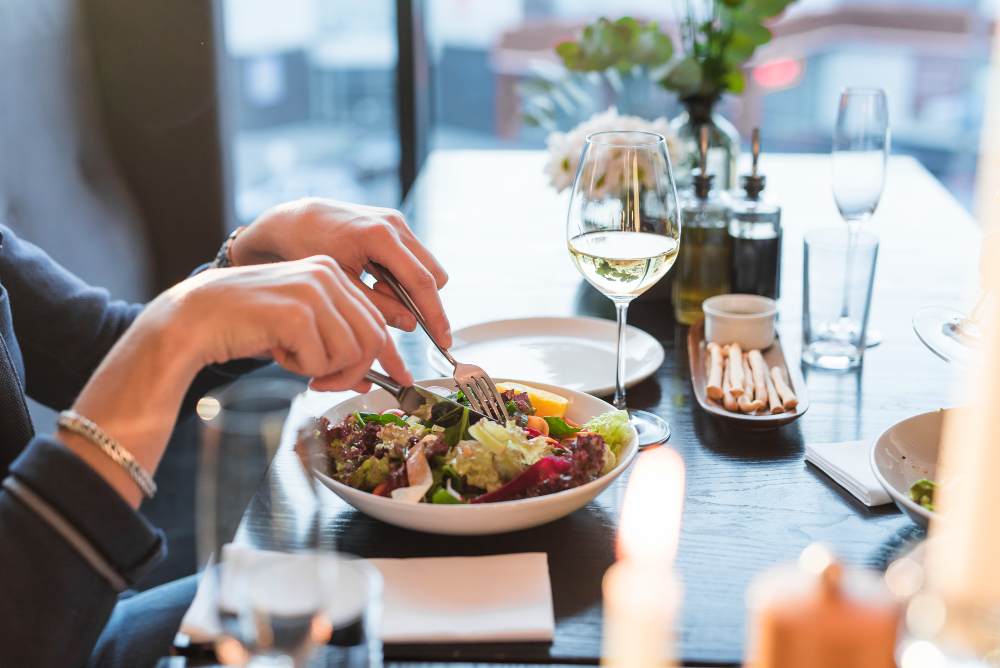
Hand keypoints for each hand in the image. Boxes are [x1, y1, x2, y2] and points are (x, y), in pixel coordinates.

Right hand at [169, 257, 410, 391]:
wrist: (193, 318)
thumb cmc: (247, 324)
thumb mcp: (300, 328)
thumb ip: (337, 345)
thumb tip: (369, 381)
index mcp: (331, 271)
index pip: (376, 322)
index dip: (372, 359)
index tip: (360, 381)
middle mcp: (327, 274)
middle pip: (373, 339)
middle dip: (351, 372)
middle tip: (321, 383)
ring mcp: (313, 291)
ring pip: (352, 353)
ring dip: (324, 370)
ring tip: (292, 359)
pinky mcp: (296, 313)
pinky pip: (321, 361)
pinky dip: (300, 368)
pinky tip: (275, 350)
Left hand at [230, 198, 452, 346]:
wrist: (293, 220)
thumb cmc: (307, 249)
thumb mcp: (342, 286)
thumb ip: (378, 306)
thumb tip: (411, 324)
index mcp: (380, 236)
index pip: (422, 281)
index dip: (435, 314)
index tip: (443, 338)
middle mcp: (393, 223)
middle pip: (433, 273)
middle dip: (420, 298)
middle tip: (388, 306)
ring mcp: (395, 220)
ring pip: (426, 265)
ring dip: (409, 286)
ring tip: (376, 289)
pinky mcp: (392, 223)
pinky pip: (412, 256)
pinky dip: (401, 274)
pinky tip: (374, 277)